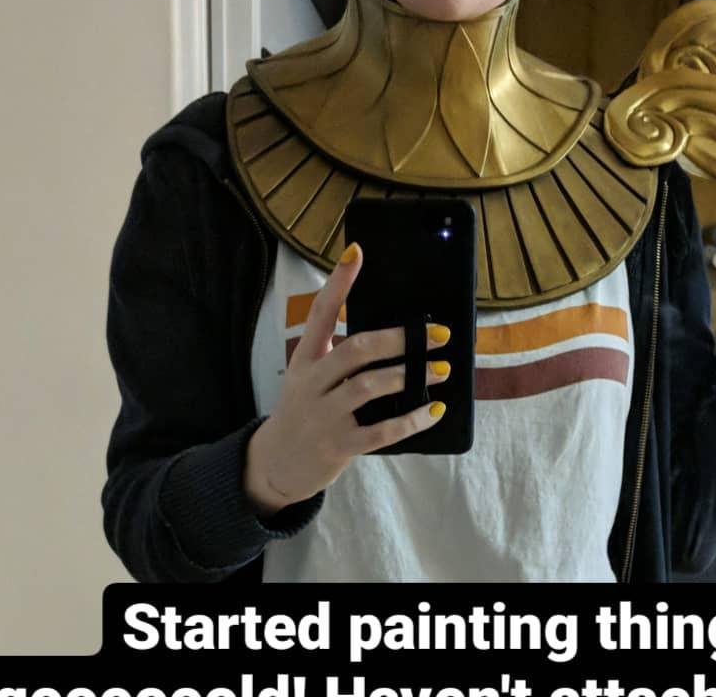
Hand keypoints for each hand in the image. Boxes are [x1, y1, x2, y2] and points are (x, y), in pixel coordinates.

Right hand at [243, 243, 449, 515]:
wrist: (274, 464)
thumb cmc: (305, 409)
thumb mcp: (310, 375)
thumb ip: (341, 355)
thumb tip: (395, 334)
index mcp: (306, 357)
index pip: (321, 312)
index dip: (338, 281)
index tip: (357, 251)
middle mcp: (313, 382)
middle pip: (357, 350)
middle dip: (400, 339)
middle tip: (438, 333)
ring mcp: (324, 415)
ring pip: (369, 387)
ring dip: (410, 376)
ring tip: (441, 369)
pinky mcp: (338, 445)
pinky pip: (381, 432)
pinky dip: (411, 421)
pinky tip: (434, 411)